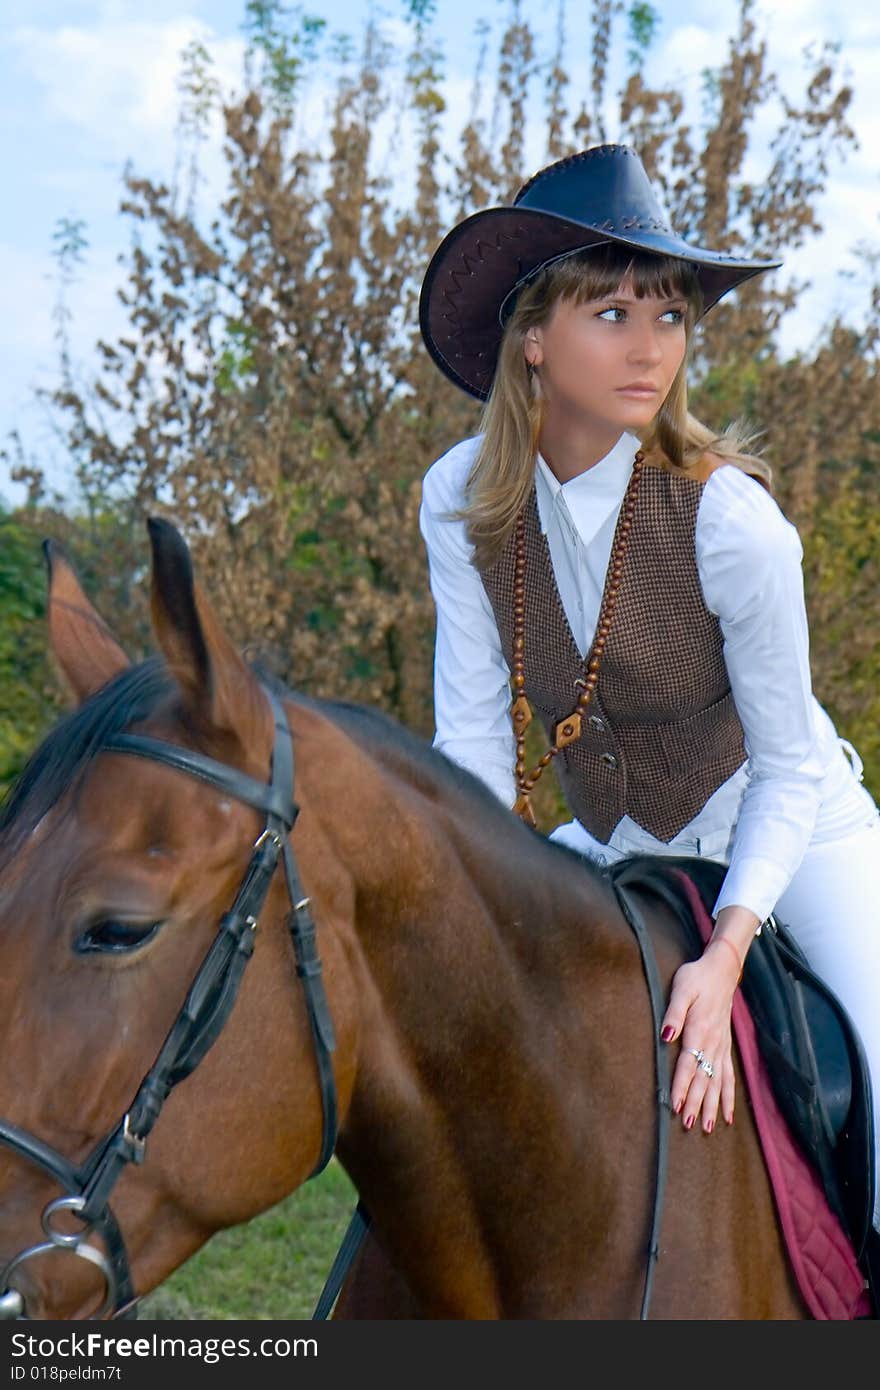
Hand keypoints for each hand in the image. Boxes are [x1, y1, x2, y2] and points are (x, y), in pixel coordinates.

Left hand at [660, 941, 740, 1132]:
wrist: (722, 970)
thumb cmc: (696, 978)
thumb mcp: (681, 988)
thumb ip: (674, 1012)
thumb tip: (666, 1036)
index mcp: (699, 1029)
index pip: (688, 1063)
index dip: (681, 1085)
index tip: (676, 1105)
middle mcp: (713, 1042)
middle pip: (704, 1078)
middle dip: (696, 1102)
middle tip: (687, 1124)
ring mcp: (721, 1046)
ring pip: (717, 1081)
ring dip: (713, 1105)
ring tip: (707, 1128)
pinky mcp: (725, 1046)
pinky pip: (729, 1076)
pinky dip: (729, 1096)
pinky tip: (729, 1116)